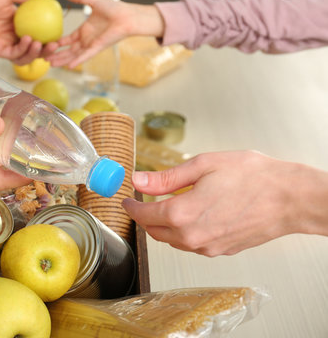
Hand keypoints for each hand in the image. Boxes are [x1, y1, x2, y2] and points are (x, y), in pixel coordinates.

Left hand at [0, 0, 50, 64]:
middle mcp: (12, 34)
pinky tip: (28, 40)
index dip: (49, 36)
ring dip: (36, 52)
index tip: (58, 34)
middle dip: (46, 49)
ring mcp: (4, 43)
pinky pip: (14, 54)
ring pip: (25, 55)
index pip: (37, 32)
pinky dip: (23, 50)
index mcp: (17, 21)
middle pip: (34, 47)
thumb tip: (44, 0)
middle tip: (54, 45)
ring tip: (41, 44)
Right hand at [44, 0, 163, 67]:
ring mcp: (91, 45)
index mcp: (84, 31)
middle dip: (56, 55)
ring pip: (74, 55)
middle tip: (43, 59)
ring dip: (62, 60)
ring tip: (50, 64)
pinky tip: (69, 66)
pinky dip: (78, 61)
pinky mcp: (98, 47)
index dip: (57, 44)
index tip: (46, 45)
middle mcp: (86, 40)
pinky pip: (86, 56)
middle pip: (68, 51)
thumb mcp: (92, 1)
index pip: (67, 40)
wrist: (127, 15)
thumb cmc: (114, 9)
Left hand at [122, 151, 327, 255]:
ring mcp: (208, 247)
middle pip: (155, 231)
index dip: (132, 207)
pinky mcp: (221, 250)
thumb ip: (167, 177)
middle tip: (141, 203)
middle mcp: (193, 237)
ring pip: (172, 241)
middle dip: (144, 218)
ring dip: (162, 227)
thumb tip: (139, 180)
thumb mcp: (203, 166)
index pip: (144, 215)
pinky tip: (188, 217)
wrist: (290, 198)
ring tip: (163, 208)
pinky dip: (181, 233)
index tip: (127, 200)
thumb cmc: (253, 177)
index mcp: (183, 214)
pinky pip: (191, 245)